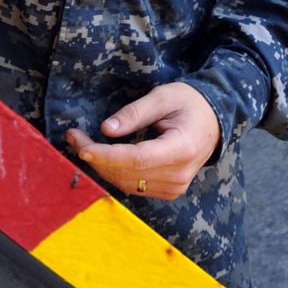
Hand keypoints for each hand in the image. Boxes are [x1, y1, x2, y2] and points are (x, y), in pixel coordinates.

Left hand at [66, 83, 220, 201]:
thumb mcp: (161, 97)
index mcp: (181, 148)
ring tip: (80, 143)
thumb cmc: (188, 103)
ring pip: (127, 183)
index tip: (81, 146)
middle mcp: (180, 174)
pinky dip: (113, 172)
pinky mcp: (169, 190)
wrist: (214, 121)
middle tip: (72, 136)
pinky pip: (134, 186)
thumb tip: (106, 129)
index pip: (137, 159)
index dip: (106, 155)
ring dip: (100, 166)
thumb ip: (134, 113)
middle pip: (128, 173)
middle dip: (95, 157)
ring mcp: (175, 186)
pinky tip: (100, 156)